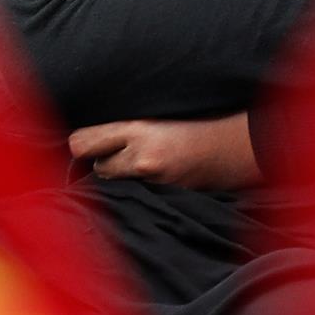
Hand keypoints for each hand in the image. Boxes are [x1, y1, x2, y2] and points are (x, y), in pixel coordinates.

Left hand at [69, 114, 261, 190]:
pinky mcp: (161, 198)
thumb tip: (85, 139)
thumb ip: (123, 127)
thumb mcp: (155, 116)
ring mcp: (151, 182)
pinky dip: (135, 190)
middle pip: (95, 167)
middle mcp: (141, 157)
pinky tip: (151, 181)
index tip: (89, 143)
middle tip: (123, 154)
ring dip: (119, 178)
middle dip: (104, 161)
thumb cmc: (194, 124)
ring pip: (112, 184)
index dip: (83, 144)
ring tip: (141, 166)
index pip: (81, 143)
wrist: (233, 149)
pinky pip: (132, 196)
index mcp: (137, 128)